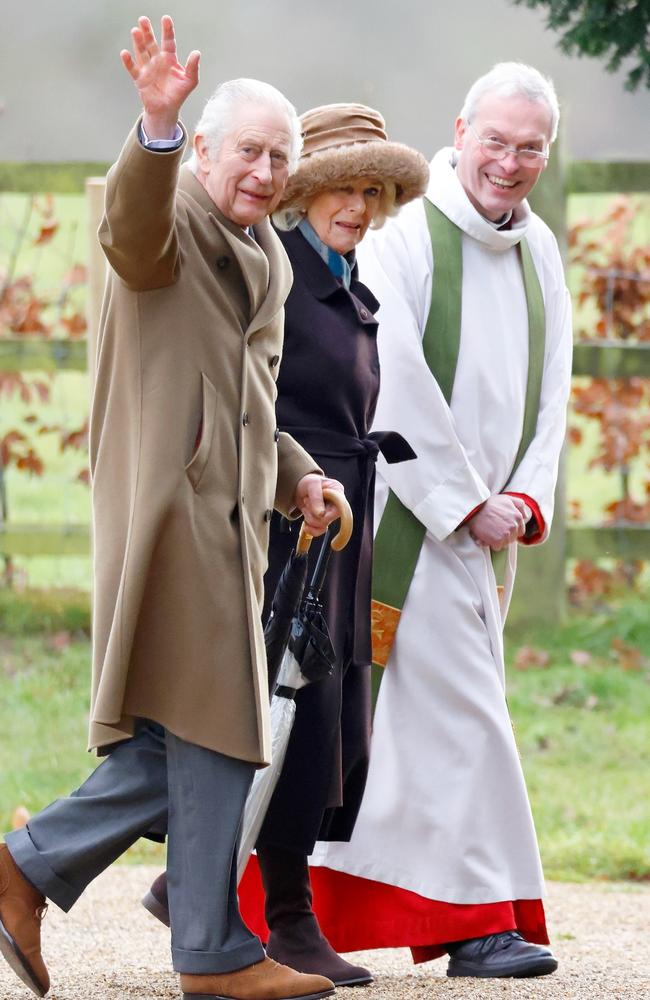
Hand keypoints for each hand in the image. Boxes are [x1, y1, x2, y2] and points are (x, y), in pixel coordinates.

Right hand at [120, 15, 199, 137]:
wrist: (166, 110)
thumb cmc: (178, 94)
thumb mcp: (190, 81)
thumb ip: (193, 67)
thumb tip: (196, 53)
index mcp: (169, 59)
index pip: (168, 41)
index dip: (167, 30)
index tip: (166, 19)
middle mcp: (157, 60)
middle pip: (151, 43)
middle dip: (147, 32)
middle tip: (143, 19)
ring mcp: (147, 68)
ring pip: (141, 52)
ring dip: (138, 42)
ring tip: (135, 31)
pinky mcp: (140, 79)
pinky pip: (133, 68)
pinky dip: (128, 61)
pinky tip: (125, 53)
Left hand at [293, 475, 344, 536]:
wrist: (299, 488)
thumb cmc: (308, 482)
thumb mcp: (312, 484)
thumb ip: (316, 497)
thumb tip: (320, 515)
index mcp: (338, 492)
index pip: (340, 507)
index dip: (328, 512)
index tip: (316, 509)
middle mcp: (336, 505)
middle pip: (328, 519)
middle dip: (313, 513)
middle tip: (306, 501)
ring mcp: (330, 514)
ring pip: (322, 525)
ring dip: (309, 519)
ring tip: (305, 506)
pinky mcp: (323, 521)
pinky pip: (319, 531)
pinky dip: (311, 529)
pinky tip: (305, 524)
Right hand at [468, 494, 527, 550]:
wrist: (474, 509)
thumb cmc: (489, 503)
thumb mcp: (507, 498)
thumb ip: (519, 505)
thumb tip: (526, 515)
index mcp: (518, 517)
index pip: (520, 531)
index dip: (512, 530)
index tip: (504, 527)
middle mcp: (514, 526)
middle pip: (513, 538)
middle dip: (505, 535)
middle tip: (495, 529)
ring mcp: (506, 534)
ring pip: (506, 543)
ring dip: (499, 540)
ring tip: (491, 532)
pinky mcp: (497, 541)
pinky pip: (497, 547)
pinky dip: (492, 544)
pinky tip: (487, 536)